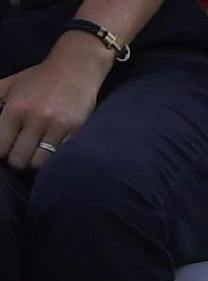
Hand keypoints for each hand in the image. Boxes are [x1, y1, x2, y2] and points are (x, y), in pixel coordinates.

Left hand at [0, 38, 110, 173]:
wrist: (75, 67)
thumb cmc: (40, 77)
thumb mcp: (11, 84)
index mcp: (15, 108)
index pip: (1, 145)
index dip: (1, 153)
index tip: (5, 151)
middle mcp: (34, 119)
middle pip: (19, 159)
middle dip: (17, 160)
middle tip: (21, 155)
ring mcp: (56, 126)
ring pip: (40, 162)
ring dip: (36, 162)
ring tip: (36, 155)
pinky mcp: (76, 131)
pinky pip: (60, 156)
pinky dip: (54, 158)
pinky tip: (52, 151)